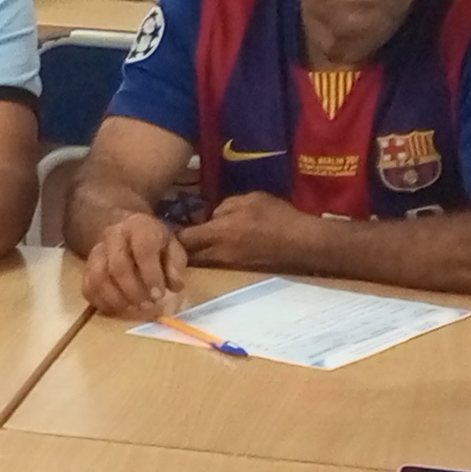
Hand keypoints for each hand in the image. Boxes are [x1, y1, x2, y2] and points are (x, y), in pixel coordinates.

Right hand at [75, 209, 187, 316]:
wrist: (127, 232)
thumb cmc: (155, 244)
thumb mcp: (173, 248)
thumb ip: (175, 265)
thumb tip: (175, 286)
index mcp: (139, 227)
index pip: (143, 250)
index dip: (151, 275)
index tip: (159, 295)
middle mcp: (113, 235)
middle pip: (117, 266)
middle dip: (134, 290)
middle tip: (148, 305)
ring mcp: (96, 251)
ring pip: (99, 278)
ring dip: (117, 299)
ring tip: (134, 308)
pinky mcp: (86, 268)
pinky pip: (88, 288)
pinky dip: (102, 303)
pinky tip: (119, 309)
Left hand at [181, 192, 326, 272]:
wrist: (302, 242)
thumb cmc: (277, 216)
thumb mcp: (249, 200)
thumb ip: (223, 207)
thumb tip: (210, 216)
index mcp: (219, 233)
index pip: (183, 238)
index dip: (171, 233)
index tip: (168, 225)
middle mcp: (218, 254)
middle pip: (187, 257)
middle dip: (178, 249)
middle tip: (175, 237)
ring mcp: (228, 266)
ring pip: (200, 264)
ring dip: (193, 256)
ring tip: (191, 244)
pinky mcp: (237, 271)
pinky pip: (214, 266)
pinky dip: (208, 259)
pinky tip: (211, 250)